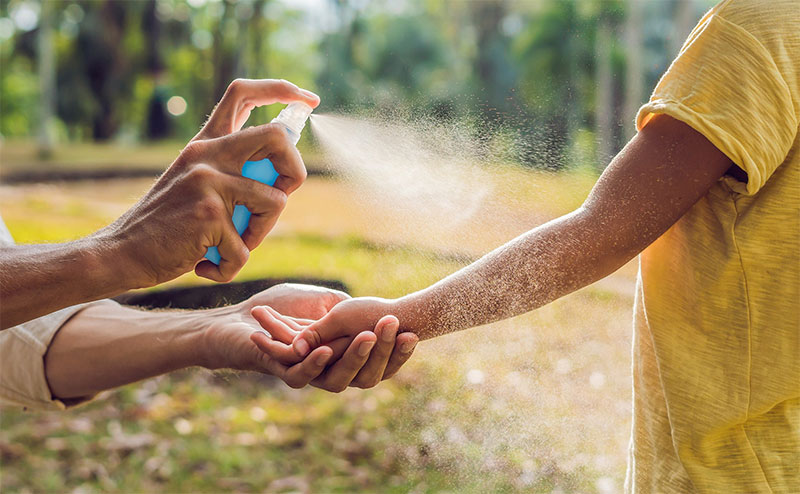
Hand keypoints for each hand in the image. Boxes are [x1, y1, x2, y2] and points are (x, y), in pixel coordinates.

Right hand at [99, 79, 319, 287]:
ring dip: (261, 234)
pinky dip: (231, 266)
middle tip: (280, 196)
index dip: (281, 90)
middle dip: (295, 170)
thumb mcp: (195, 183)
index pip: (243, 93)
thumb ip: (231, 171)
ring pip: (276, 202)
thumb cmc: (166, 226)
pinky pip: (246, 248)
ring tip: (231, 245)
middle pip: (277, 137)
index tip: (308, 99)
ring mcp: (208, 182)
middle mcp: (207, 154)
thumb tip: (284, 173)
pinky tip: (206, 265)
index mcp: (204, 144)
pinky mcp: (209, 215)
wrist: (121, 252)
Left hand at [200, 283, 414, 390]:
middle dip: (381, 350)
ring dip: (353, 356)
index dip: (397, 352)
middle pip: (365, 373)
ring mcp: (308, 376)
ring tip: (367, 336)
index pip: (380, 362)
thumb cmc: (281, 307)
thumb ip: (349, 310)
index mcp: (345, 357)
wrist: (240, 318)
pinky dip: (314, 363)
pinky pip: (303, 376)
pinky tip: (324, 350)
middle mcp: (330, 372)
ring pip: (338, 378)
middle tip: (393, 326)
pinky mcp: (283, 374)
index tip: (413, 333)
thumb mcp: (325, 302)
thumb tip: (383, 313)